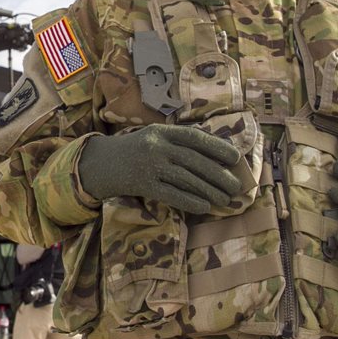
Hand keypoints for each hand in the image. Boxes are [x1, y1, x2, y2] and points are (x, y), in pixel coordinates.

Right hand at [78, 124, 241, 214]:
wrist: (100, 164)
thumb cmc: (135, 151)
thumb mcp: (155, 138)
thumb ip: (179, 143)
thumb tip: (217, 154)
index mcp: (162, 131)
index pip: (194, 137)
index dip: (217, 147)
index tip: (236, 158)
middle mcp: (156, 146)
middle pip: (194, 160)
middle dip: (219, 174)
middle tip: (237, 186)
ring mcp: (149, 165)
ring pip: (186, 179)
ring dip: (209, 191)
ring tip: (225, 200)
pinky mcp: (142, 184)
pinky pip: (171, 195)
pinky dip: (190, 201)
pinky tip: (204, 207)